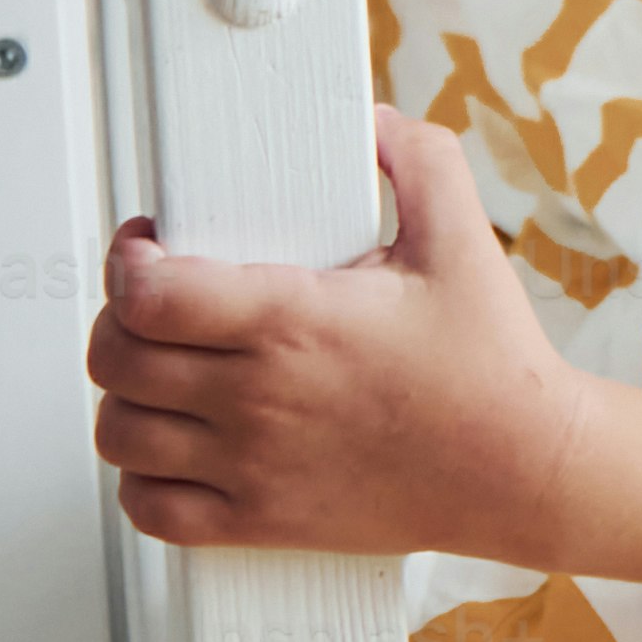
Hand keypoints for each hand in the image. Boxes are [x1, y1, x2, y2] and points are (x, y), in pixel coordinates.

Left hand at [91, 114, 602, 560]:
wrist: (525, 468)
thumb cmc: (492, 366)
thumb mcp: (461, 238)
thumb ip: (419, 158)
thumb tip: (374, 120)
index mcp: (294, 320)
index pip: (149, 293)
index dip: (126, 261)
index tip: (145, 247)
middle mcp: (261, 396)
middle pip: (116, 359)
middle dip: (117, 322)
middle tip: (148, 306)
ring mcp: (253, 466)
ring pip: (120, 434)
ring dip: (125, 400)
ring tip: (156, 375)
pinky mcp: (261, 521)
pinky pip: (151, 510)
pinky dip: (142, 480)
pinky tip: (173, 450)